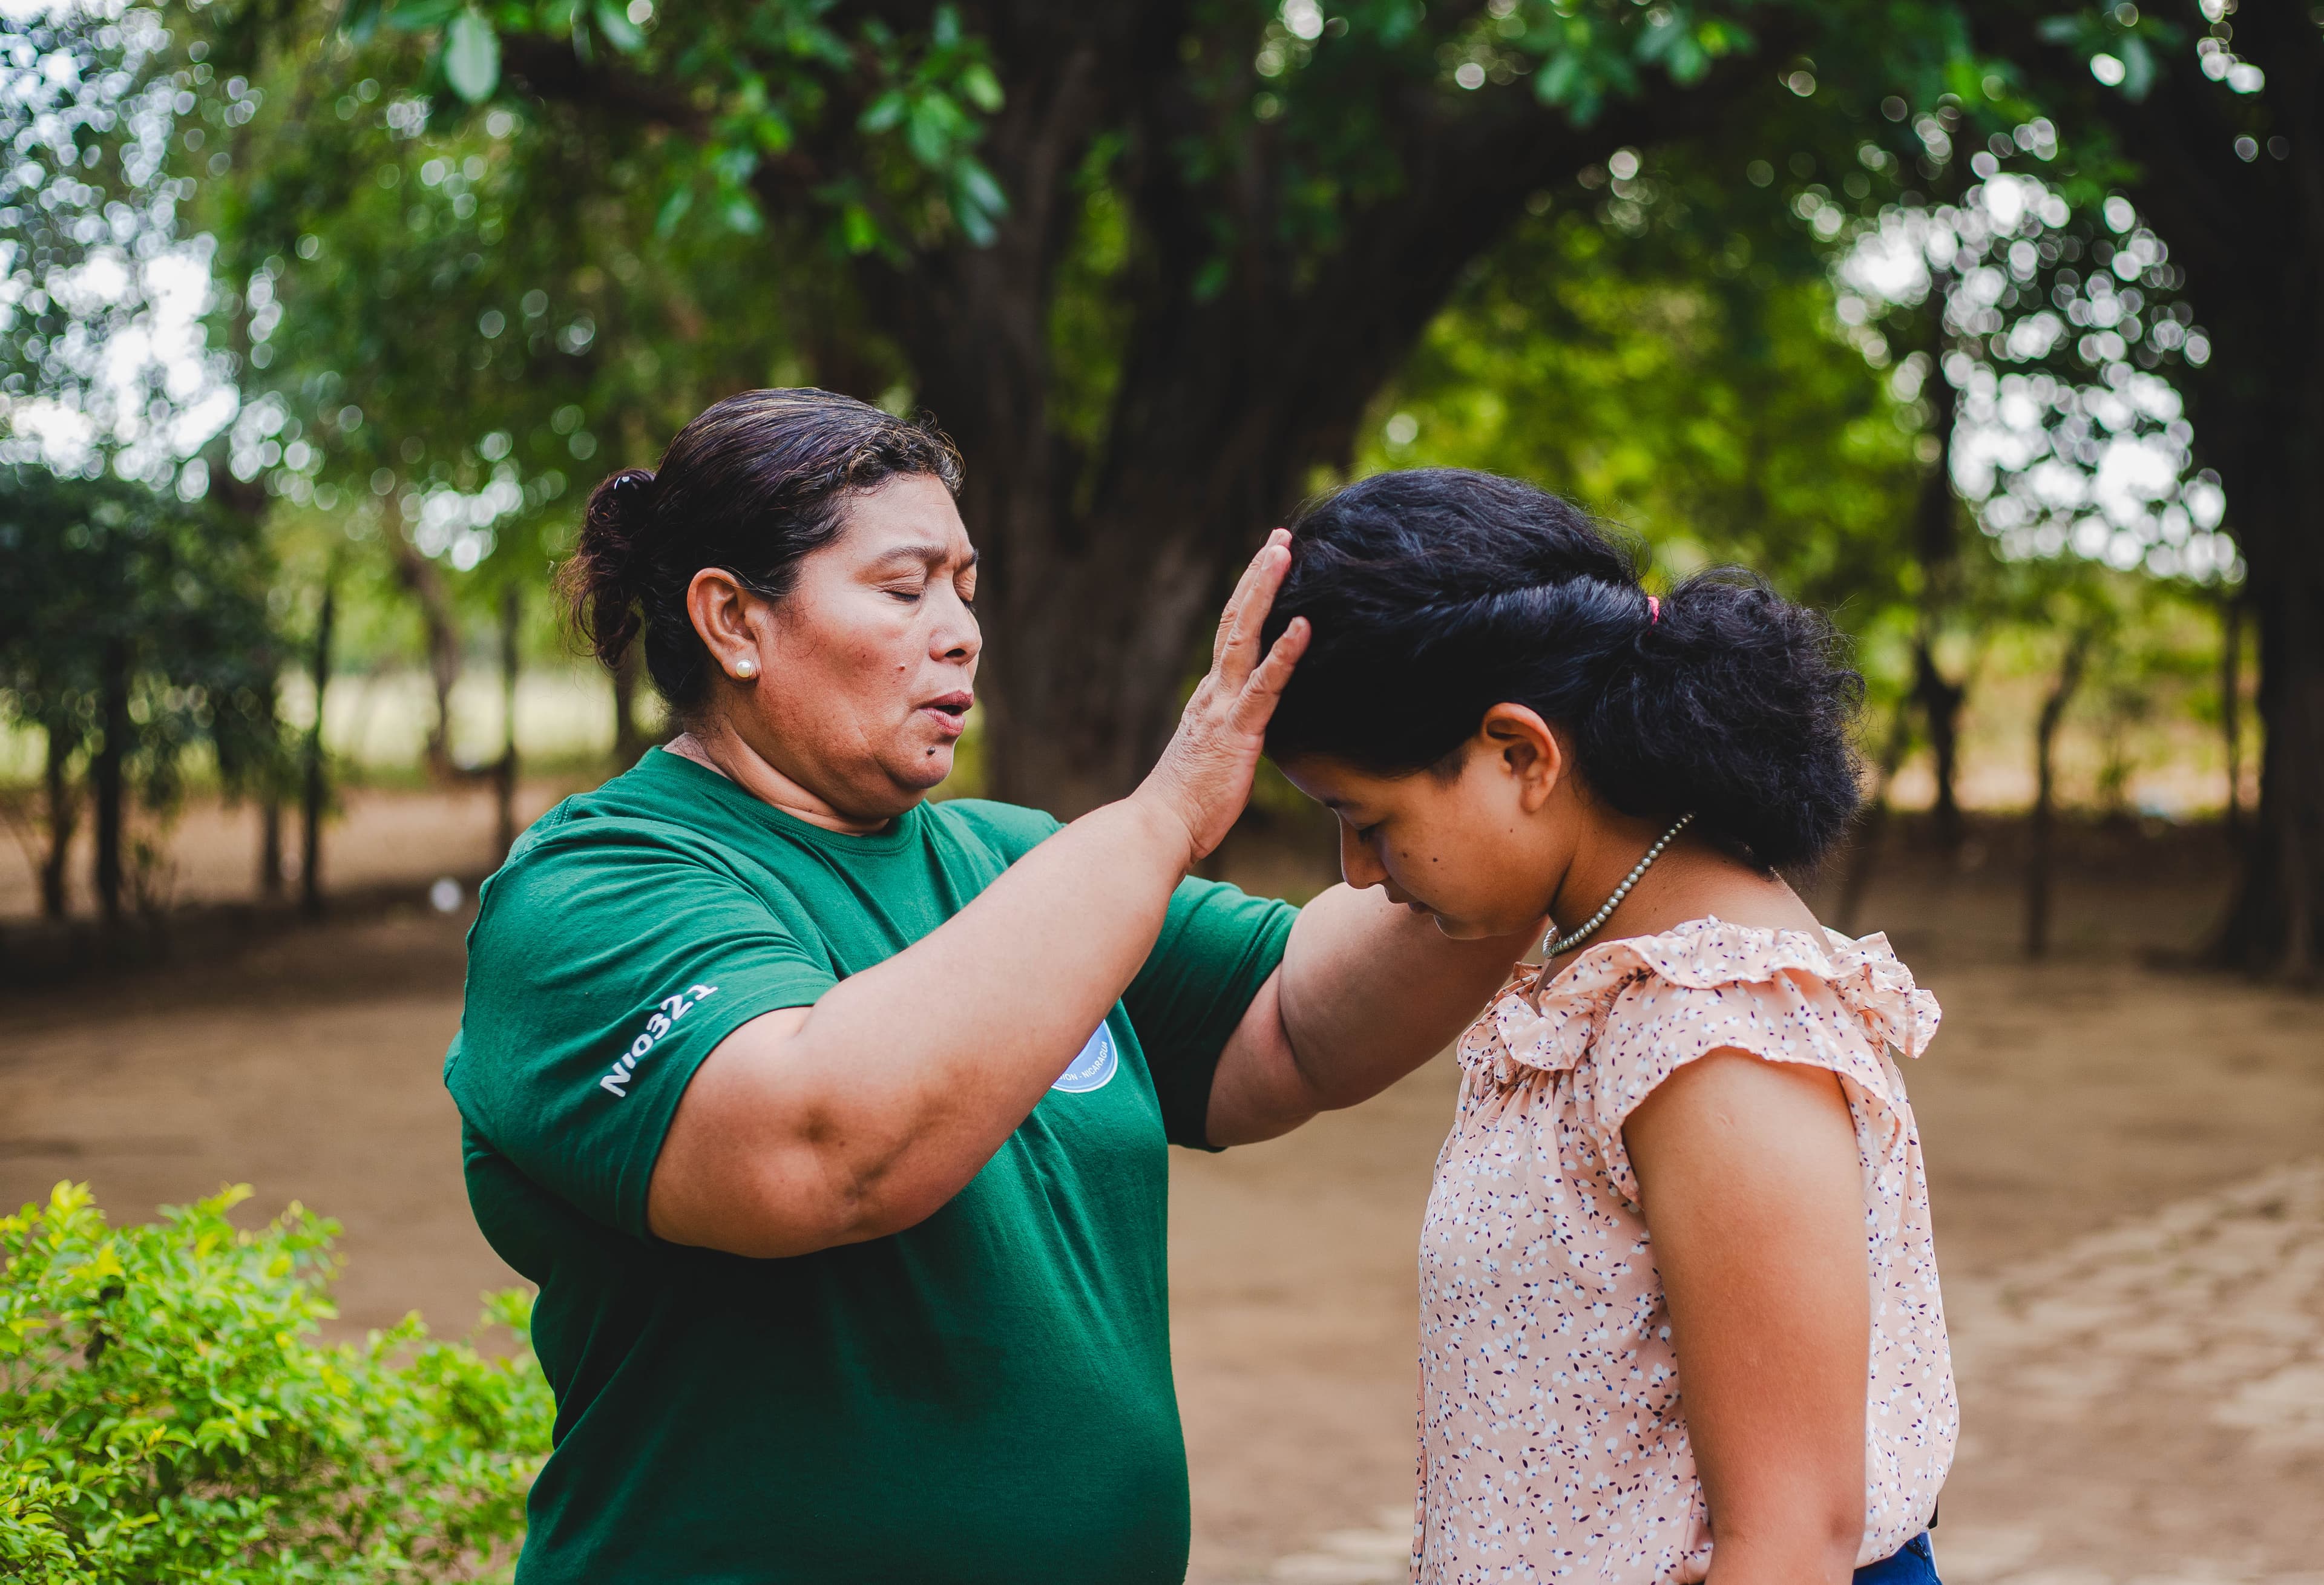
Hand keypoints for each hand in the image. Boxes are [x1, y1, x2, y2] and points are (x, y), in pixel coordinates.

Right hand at [1134, 529, 1309, 862]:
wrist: (1156, 830)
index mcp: (1209, 700)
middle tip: (1279, 538)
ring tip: (1286, 553)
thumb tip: (1243, 737)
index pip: (1231, 638)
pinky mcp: (1237, 733)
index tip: (1268, 566)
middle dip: (1258, 576)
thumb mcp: (1211, 762)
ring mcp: (1222, 709)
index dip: (1249, 599)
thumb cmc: (1184, 809)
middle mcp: (1213, 694)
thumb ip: (1227, 740)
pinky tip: (1304, 625)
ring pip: (1245, 637)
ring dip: (1266, 591)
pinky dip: (1285, 654)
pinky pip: (1265, 687)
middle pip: (1236, 621)